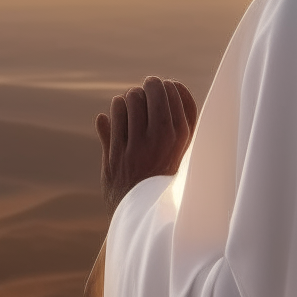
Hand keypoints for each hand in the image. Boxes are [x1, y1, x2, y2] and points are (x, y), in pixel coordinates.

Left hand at [95, 76, 197, 211]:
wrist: (142, 213)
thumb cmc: (165, 176)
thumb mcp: (182, 151)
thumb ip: (181, 119)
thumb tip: (173, 82)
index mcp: (182, 138)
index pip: (175, 91)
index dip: (166, 86)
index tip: (163, 91)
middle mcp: (161, 140)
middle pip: (153, 89)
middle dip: (148, 86)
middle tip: (145, 92)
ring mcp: (137, 147)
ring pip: (130, 98)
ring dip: (129, 98)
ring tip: (132, 106)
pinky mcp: (116, 153)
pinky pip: (114, 113)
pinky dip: (116, 109)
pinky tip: (119, 115)